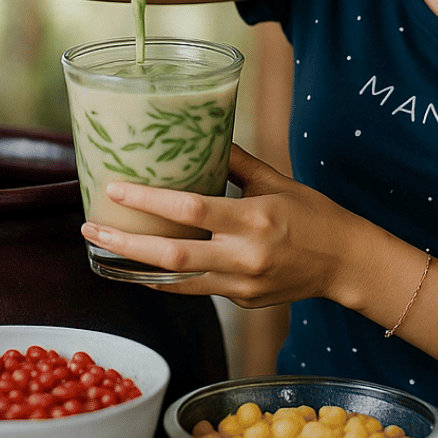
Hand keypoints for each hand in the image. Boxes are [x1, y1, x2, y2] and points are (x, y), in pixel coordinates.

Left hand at [81, 145, 363, 307]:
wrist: (345, 262)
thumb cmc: (314, 214)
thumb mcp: (276, 180)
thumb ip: (236, 162)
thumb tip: (203, 137)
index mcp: (254, 219)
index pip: (191, 209)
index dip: (150, 201)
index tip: (116, 188)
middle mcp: (245, 256)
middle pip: (173, 256)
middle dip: (127, 243)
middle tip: (92, 227)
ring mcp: (242, 284)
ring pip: (178, 280)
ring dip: (137, 266)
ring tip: (104, 248)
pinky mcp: (242, 301)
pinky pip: (197, 288)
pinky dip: (169, 278)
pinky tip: (146, 265)